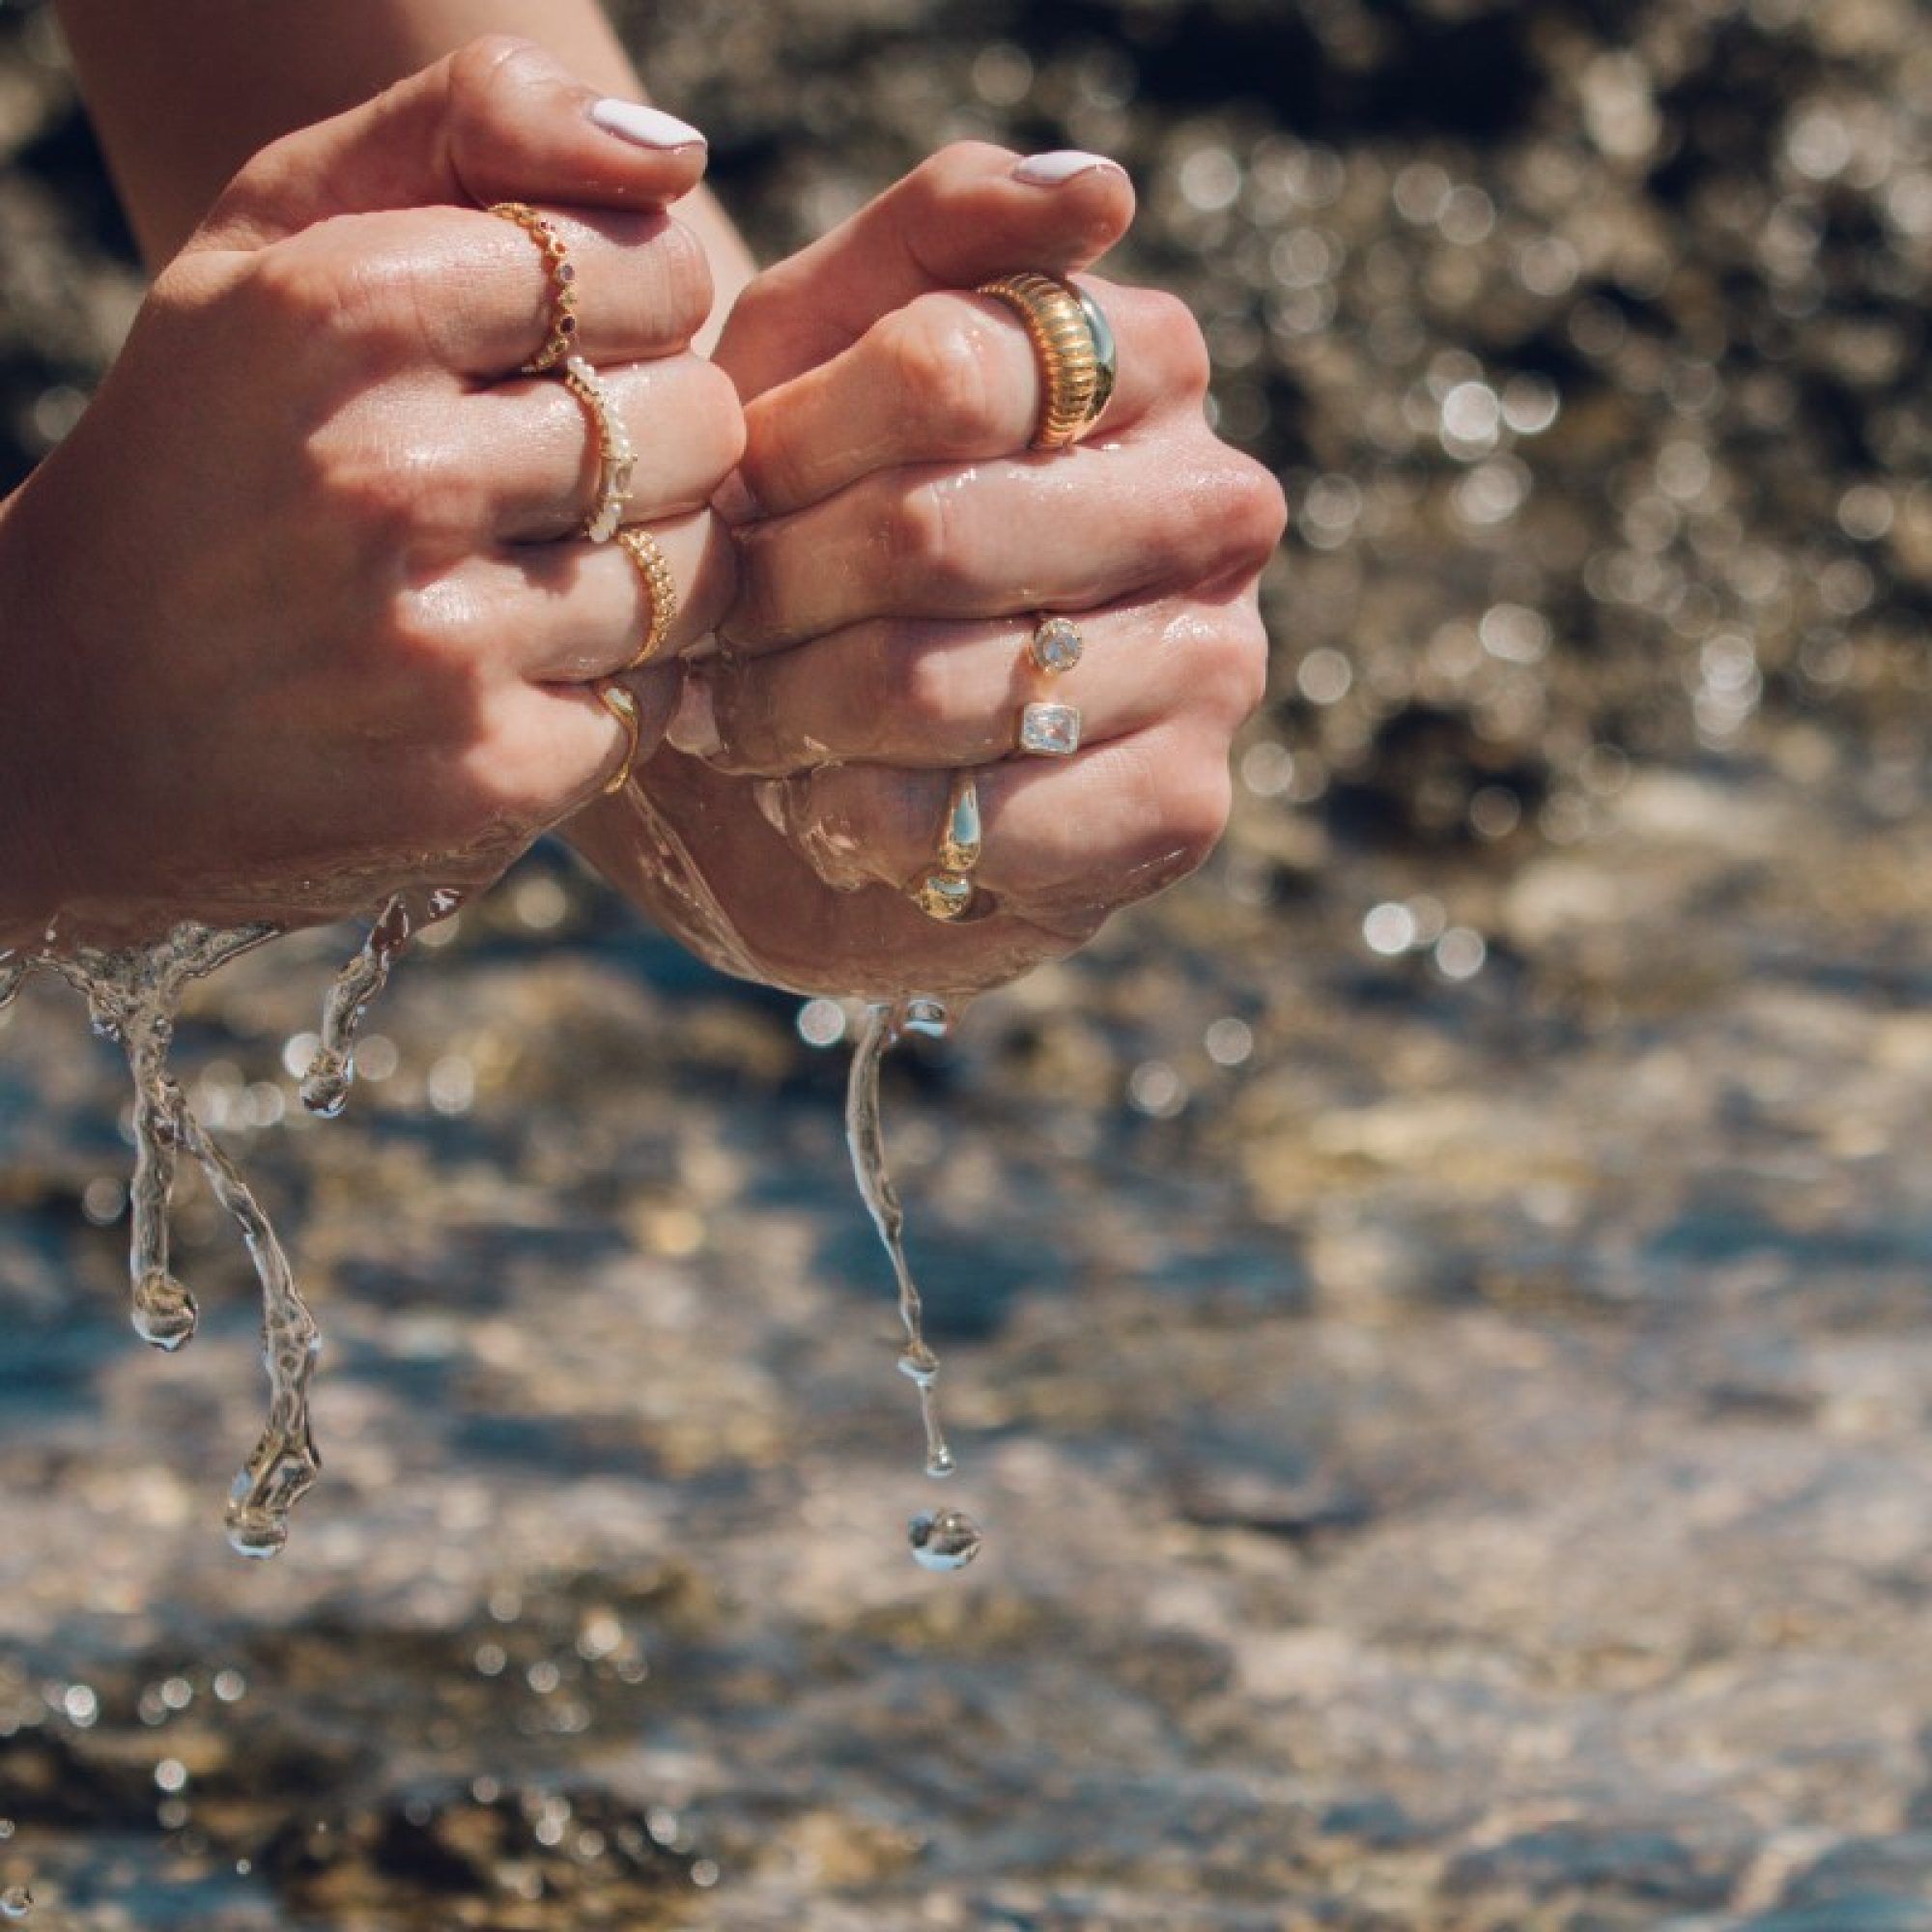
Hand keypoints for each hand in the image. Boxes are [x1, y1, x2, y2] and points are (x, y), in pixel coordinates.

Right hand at [0, 37, 740, 947]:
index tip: (569, 349)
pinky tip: (512, 676)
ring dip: (642, 577)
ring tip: (527, 576)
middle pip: (696, 425)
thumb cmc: (219, 445)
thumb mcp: (284, 235)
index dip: (640, 313)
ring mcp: (438, 645)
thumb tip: (678, 156)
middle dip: (655, 443)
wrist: (81, 711)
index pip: (650, 273)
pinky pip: (651, 704)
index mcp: (342, 313)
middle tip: (558, 474)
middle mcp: (389, 480)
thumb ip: (476, 130)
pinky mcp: (481, 776)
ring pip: (691, 576)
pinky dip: (608, 692)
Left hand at [572, 144, 1283, 999]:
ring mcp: (1216, 662)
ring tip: (747, 722)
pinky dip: (861, 825)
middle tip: (710, 636)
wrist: (846, 748)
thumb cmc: (826, 523)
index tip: (730, 496)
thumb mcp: (827, 354)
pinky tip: (829, 808)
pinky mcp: (1182, 804)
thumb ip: (927, 241)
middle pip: (932, 536)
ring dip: (795, 720)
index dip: (787, 450)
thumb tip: (1101, 190)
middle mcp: (1212, 504)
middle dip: (774, 599)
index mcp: (1143, 361)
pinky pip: (985, 820)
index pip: (936, 370)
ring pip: (943, 688)